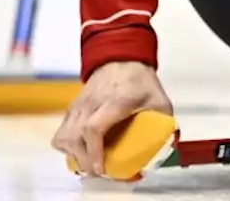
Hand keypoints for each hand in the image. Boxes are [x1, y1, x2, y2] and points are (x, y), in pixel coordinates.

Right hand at [51, 61, 172, 176]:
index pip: (94, 128)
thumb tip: (169, 145)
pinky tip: (81, 151)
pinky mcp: (71, 109)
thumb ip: (164, 122)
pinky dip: (67, 146)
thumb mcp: (159, 99)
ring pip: (64, 136)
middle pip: (76, 136)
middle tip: (97, 171)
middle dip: (84, 159)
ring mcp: (79, 106)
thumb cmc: (140, 81)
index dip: (94, 151)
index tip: (101, 167)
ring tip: (89, 163)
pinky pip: (61, 132)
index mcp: (116, 101)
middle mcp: (92, 104)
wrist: (120, 58)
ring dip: (74, 154)